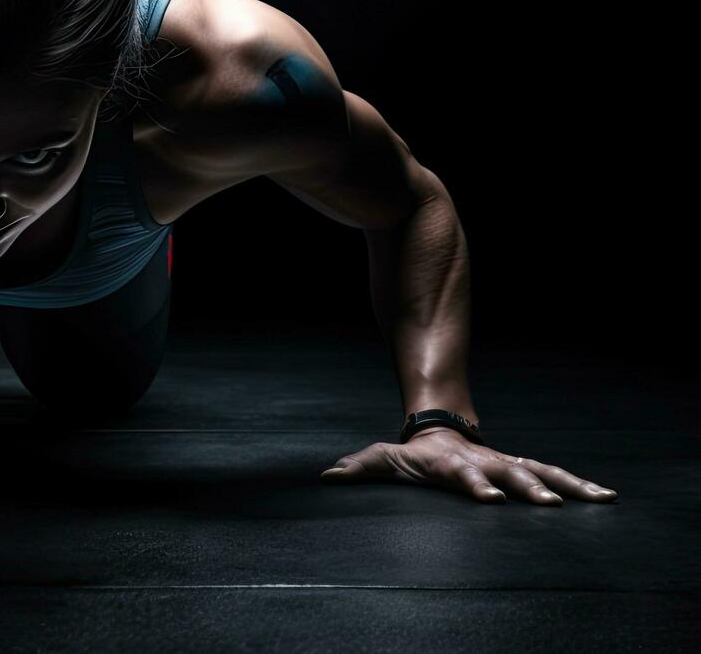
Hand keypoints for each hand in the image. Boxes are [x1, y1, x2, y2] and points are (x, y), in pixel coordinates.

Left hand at [319, 426, 618, 504]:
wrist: (438, 430)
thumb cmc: (410, 455)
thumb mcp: (381, 459)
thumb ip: (358, 468)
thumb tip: (328, 477)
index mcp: (450, 464)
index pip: (462, 475)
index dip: (475, 486)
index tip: (491, 499)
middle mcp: (483, 462)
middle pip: (508, 474)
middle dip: (528, 489)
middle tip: (550, 505)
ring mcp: (505, 463)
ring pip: (540, 471)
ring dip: (568, 485)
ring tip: (601, 497)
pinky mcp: (521, 468)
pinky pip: (553, 475)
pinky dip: (578, 484)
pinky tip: (606, 497)